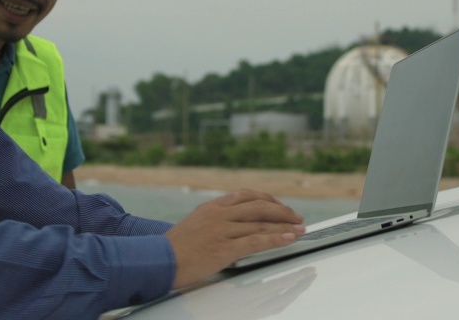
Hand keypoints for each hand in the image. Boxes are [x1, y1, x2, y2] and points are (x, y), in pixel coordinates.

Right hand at [165, 188, 304, 287]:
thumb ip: (214, 220)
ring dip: (285, 225)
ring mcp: (223, 230)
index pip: (247, 196)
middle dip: (282, 210)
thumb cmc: (174, 249)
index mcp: (212, 207)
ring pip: (261, 222)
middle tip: (296, 217)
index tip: (279, 206)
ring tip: (300, 228)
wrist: (158, 261)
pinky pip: (256, 241)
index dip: (268, 200)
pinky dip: (276, 238)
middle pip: (259, 206)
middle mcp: (220, 214)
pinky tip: (288, 238)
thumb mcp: (194, 224)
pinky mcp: (225, 248)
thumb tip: (234, 223)